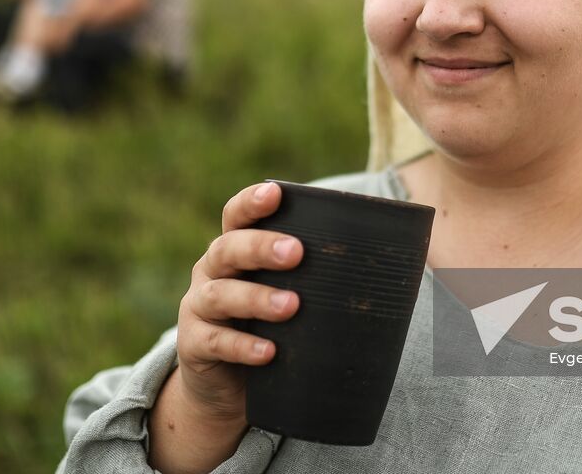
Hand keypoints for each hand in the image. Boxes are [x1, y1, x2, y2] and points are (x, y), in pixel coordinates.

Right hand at [172, 182, 302, 425]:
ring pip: (220, 294)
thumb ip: (313, 277)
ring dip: (256, 298)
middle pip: (228, 249)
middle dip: (260, 247)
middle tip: (296, 252)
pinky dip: (242, 346)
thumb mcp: (287, 294)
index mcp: (234, 251)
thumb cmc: (269, 328)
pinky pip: (214, 342)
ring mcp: (198, 308)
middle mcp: (211, 272)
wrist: (226, 387)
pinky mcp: (193, 346)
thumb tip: (387, 265)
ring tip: (291, 305)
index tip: (275, 193)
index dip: (251, 202)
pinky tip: (269, 352)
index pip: (236, 216)